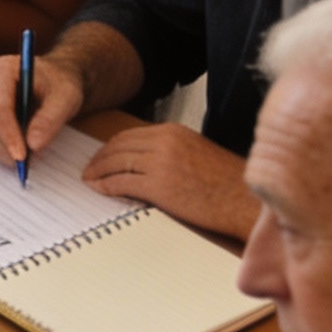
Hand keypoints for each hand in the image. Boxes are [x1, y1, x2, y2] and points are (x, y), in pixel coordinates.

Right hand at [0, 52, 85, 166]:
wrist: (49, 80)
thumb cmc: (57, 84)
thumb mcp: (66, 98)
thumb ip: (51, 119)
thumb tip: (34, 145)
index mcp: (2, 69)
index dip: (8, 135)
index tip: (22, 157)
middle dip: (3, 146)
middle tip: (25, 163)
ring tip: (22, 156)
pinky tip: (10, 148)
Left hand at [83, 125, 257, 237]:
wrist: (244, 200)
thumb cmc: (226, 182)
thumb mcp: (195, 152)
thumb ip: (168, 150)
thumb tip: (142, 161)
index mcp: (173, 131)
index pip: (129, 135)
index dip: (109, 147)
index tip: (99, 157)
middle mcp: (164, 142)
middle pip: (117, 147)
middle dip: (98, 159)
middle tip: (87, 169)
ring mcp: (160, 163)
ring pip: (116, 163)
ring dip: (97, 172)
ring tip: (89, 180)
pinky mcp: (159, 186)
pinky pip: (121, 183)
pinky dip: (105, 186)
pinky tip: (99, 190)